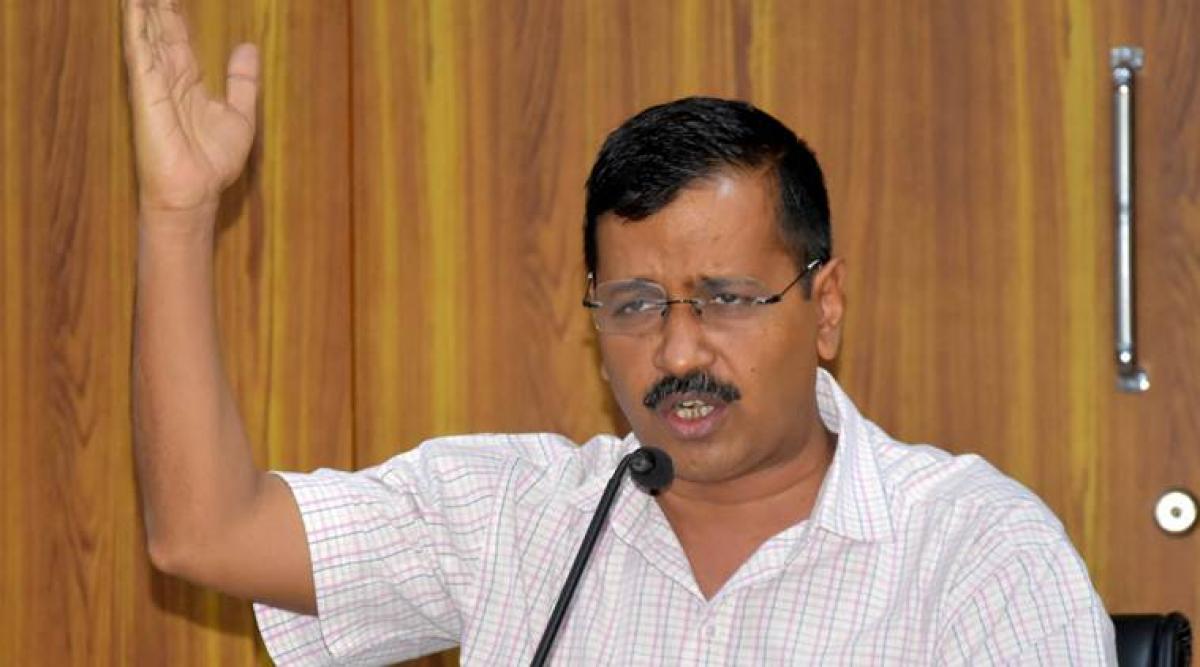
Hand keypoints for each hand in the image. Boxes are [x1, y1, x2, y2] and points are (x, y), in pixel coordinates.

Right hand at [123, 0, 259, 215]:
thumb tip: (248, 47)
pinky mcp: (146, 93)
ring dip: (144, 9)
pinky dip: (136, 28)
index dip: (174, 12)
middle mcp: (170, 79)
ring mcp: (156, 84)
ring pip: (149, 35)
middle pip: (162, 30)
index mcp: (190, 82)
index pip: (179, 37)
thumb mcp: (240, 115)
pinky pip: (140, 53)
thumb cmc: (213, 162)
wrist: (196, 192)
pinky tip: (134, 6)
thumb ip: (242, 81)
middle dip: (158, 3)